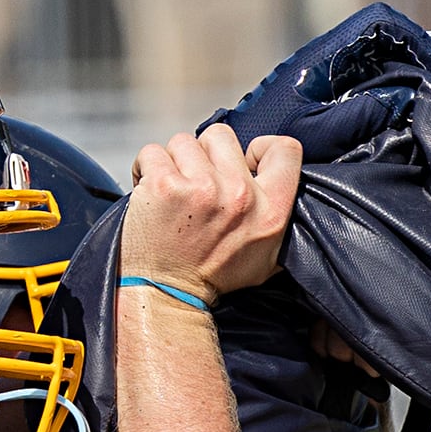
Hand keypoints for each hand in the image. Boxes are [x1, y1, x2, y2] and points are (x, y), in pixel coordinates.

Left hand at [122, 126, 301, 303]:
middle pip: (221, 136)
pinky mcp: (165, 186)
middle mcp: (240, 195)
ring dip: (174, 163)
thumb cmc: (214, 274)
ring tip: (173, 192)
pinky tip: (151, 192)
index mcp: (271, 210)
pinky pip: (151, 153)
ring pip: (183, 141)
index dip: (258, 148)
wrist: (169, 295)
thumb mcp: (268, 255)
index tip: (241, 164)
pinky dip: (146, 169)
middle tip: (197, 186)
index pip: (285, 148)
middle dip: (205, 156)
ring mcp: (201, 188)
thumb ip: (278, 215)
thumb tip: (281, 175)